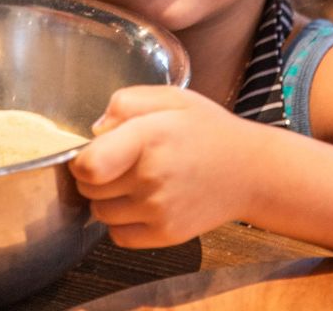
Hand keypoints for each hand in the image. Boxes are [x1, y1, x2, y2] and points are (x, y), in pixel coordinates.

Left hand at [69, 86, 259, 248]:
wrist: (251, 171)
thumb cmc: (207, 130)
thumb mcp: (170, 98)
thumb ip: (125, 103)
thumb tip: (95, 130)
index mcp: (149, 138)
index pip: (87, 166)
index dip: (81, 159)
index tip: (93, 151)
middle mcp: (151, 178)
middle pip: (88, 188)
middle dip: (95, 175)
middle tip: (121, 162)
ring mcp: (158, 211)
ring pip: (99, 213)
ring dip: (107, 199)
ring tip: (134, 181)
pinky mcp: (165, 235)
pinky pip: (118, 235)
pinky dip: (121, 222)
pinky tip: (142, 203)